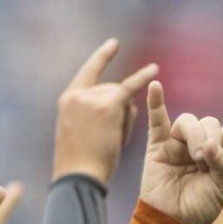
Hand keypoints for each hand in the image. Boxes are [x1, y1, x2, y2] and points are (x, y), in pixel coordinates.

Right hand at [53, 39, 158, 185]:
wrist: (79, 179)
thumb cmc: (82, 167)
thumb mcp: (85, 136)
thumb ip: (103, 115)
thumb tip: (130, 103)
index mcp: (66, 102)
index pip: (86, 74)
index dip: (101, 58)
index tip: (114, 44)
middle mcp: (76, 95)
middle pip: (109, 89)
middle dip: (119, 111)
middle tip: (111, 141)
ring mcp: (91, 98)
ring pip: (121, 97)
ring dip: (125, 119)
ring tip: (112, 142)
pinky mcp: (107, 105)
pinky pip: (129, 92)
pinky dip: (142, 79)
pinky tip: (155, 69)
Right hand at [139, 82, 222, 223]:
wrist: (173, 221)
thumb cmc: (200, 208)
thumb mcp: (222, 189)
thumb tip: (210, 145)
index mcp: (220, 154)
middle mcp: (200, 144)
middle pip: (209, 122)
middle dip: (209, 138)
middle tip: (203, 162)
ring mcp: (179, 144)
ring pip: (188, 121)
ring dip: (193, 135)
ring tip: (193, 158)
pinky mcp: (158, 146)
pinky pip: (157, 119)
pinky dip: (155, 102)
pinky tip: (155, 87)